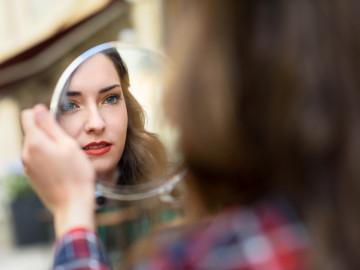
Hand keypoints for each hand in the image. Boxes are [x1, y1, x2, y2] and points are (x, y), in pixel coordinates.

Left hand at [21, 104, 95, 236]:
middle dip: (46, 131)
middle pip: (32, 132)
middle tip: (66, 142)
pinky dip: (47, 158)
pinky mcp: (32, 177)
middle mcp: (26, 153)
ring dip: (47, 145)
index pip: (27, 116)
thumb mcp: (68, 145)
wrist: (73, 204)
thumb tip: (38, 109)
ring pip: (34, 146)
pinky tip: (61, 167)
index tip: (54, 119)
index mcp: (35, 142)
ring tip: (66, 157)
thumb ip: (51, 126)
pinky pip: (36, 159)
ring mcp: (28, 166)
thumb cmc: (77, 174)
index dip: (41, 113)